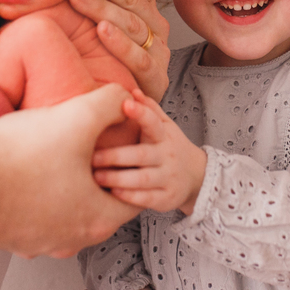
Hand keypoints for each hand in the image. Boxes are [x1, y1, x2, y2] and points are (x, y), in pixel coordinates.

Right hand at [0, 84, 140, 256]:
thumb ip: (111, 103)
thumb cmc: (19, 157)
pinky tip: (23, 166)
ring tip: (50, 152)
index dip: (128, 165)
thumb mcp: (79, 116)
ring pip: (66, 209)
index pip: (134, 195)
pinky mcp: (12, 238)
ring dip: (64, 183)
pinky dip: (35, 192)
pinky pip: (35, 213)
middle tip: (82, 145)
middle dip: (96, 173)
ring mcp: (40, 244)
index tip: (112, 146)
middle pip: (98, 203)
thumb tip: (122, 99)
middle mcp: (71, 241)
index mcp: (97, 220)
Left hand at [71, 0, 169, 99]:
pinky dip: (121, 44)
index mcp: (144, 11)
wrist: (128, 110)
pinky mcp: (155, 80)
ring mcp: (158, 53)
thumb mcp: (101, 26)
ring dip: (104, 7)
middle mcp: (154, 27)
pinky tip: (103, 30)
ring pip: (132, 24)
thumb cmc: (105, 63)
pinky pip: (138, 59)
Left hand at [91, 89, 206, 214]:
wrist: (197, 176)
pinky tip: (113, 192)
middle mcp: (168, 156)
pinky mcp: (166, 198)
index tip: (125, 104)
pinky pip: (147, 198)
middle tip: (92, 156)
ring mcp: (168, 178)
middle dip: (116, 156)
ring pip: (143, 179)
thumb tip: (132, 91)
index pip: (154, 123)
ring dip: (119, 178)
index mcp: (164, 136)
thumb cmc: (171, 147)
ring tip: (97, 176)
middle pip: (142, 155)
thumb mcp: (165, 126)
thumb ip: (150, 110)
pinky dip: (130, 196)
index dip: (141, 113)